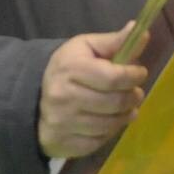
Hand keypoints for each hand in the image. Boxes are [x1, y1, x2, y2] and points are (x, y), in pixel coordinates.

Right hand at [38, 22, 149, 159]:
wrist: (33, 99)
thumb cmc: (67, 69)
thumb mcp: (86, 47)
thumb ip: (114, 41)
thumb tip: (140, 30)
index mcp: (70, 68)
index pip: (113, 77)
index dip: (133, 76)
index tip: (140, 73)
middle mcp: (64, 96)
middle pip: (114, 103)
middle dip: (133, 97)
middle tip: (136, 93)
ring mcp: (62, 122)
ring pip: (109, 125)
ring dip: (125, 116)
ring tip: (128, 107)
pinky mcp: (63, 143)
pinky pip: (99, 142)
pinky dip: (110, 132)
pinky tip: (110, 122)